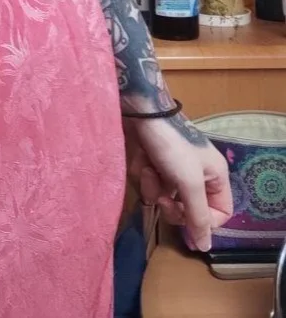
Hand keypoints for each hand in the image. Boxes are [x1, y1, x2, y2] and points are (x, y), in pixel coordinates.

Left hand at [126, 114, 232, 252]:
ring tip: (150, 169)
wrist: (141, 112)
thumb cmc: (171, 145)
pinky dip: (145, 176)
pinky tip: (142, 161)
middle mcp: (198, 174)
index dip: (202, 222)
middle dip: (173, 206)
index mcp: (216, 176)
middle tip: (162, 198)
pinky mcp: (154, 163)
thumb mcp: (189, 182)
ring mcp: (174, 169)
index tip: (185, 220)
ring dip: (154, 187)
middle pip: (189, 209)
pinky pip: (151, 184)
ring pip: (166, 198)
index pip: (219, 214)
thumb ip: (198, 216)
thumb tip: (205, 247)